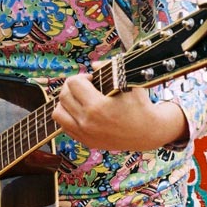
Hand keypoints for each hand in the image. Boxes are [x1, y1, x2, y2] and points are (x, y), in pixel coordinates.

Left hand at [52, 74, 188, 151]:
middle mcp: (87, 122)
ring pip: (58, 113)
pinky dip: (69, 116)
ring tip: (80, 99)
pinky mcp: (86, 141)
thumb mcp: (128, 82)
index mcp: (97, 106)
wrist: (148, 132)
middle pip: (63, 96)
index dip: (82, 77)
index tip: (93, 79)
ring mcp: (85, 134)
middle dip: (73, 87)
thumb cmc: (140, 105)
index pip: (73, 83)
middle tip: (86, 87)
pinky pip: (64, 126)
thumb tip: (92, 64)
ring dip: (66, 102)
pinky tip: (83, 111)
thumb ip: (108, 69)